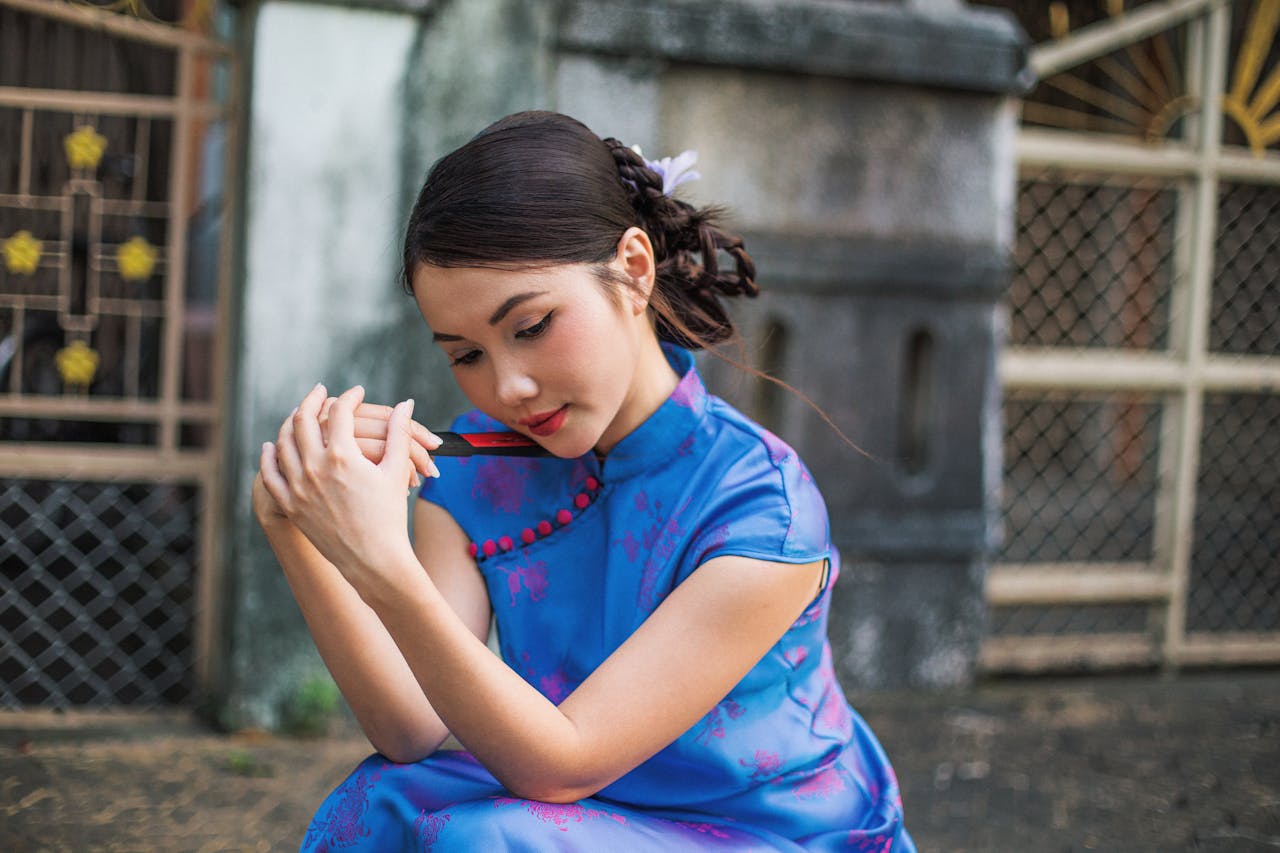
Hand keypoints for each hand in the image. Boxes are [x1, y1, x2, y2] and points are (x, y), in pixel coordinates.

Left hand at [259, 384, 422, 593]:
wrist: (373, 560)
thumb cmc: (390, 516)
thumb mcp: (396, 471)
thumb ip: (399, 432)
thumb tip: (405, 403)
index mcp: (343, 456)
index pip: (341, 412)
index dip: (350, 397)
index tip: (356, 392)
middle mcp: (314, 468)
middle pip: (304, 419)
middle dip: (314, 400)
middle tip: (322, 392)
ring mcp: (297, 487)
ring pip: (283, 442)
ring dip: (289, 423)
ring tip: (299, 414)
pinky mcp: (289, 505)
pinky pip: (270, 474)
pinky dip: (268, 456)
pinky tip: (272, 445)